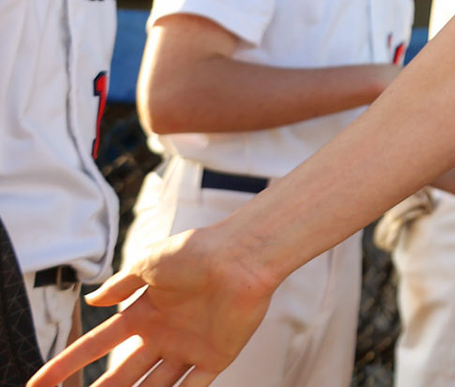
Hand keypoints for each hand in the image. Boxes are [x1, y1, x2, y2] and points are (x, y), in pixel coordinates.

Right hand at [29, 226, 279, 386]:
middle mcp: (163, 334)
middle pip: (123, 373)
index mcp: (144, 313)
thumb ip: (121, 284)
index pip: (98, 344)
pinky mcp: (216, 357)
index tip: (41, 382)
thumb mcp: (149, 264)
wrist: (242, 255)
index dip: (70, 362)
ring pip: (153, 386)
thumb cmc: (197, 251)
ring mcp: (188, 348)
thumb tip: (91, 299)